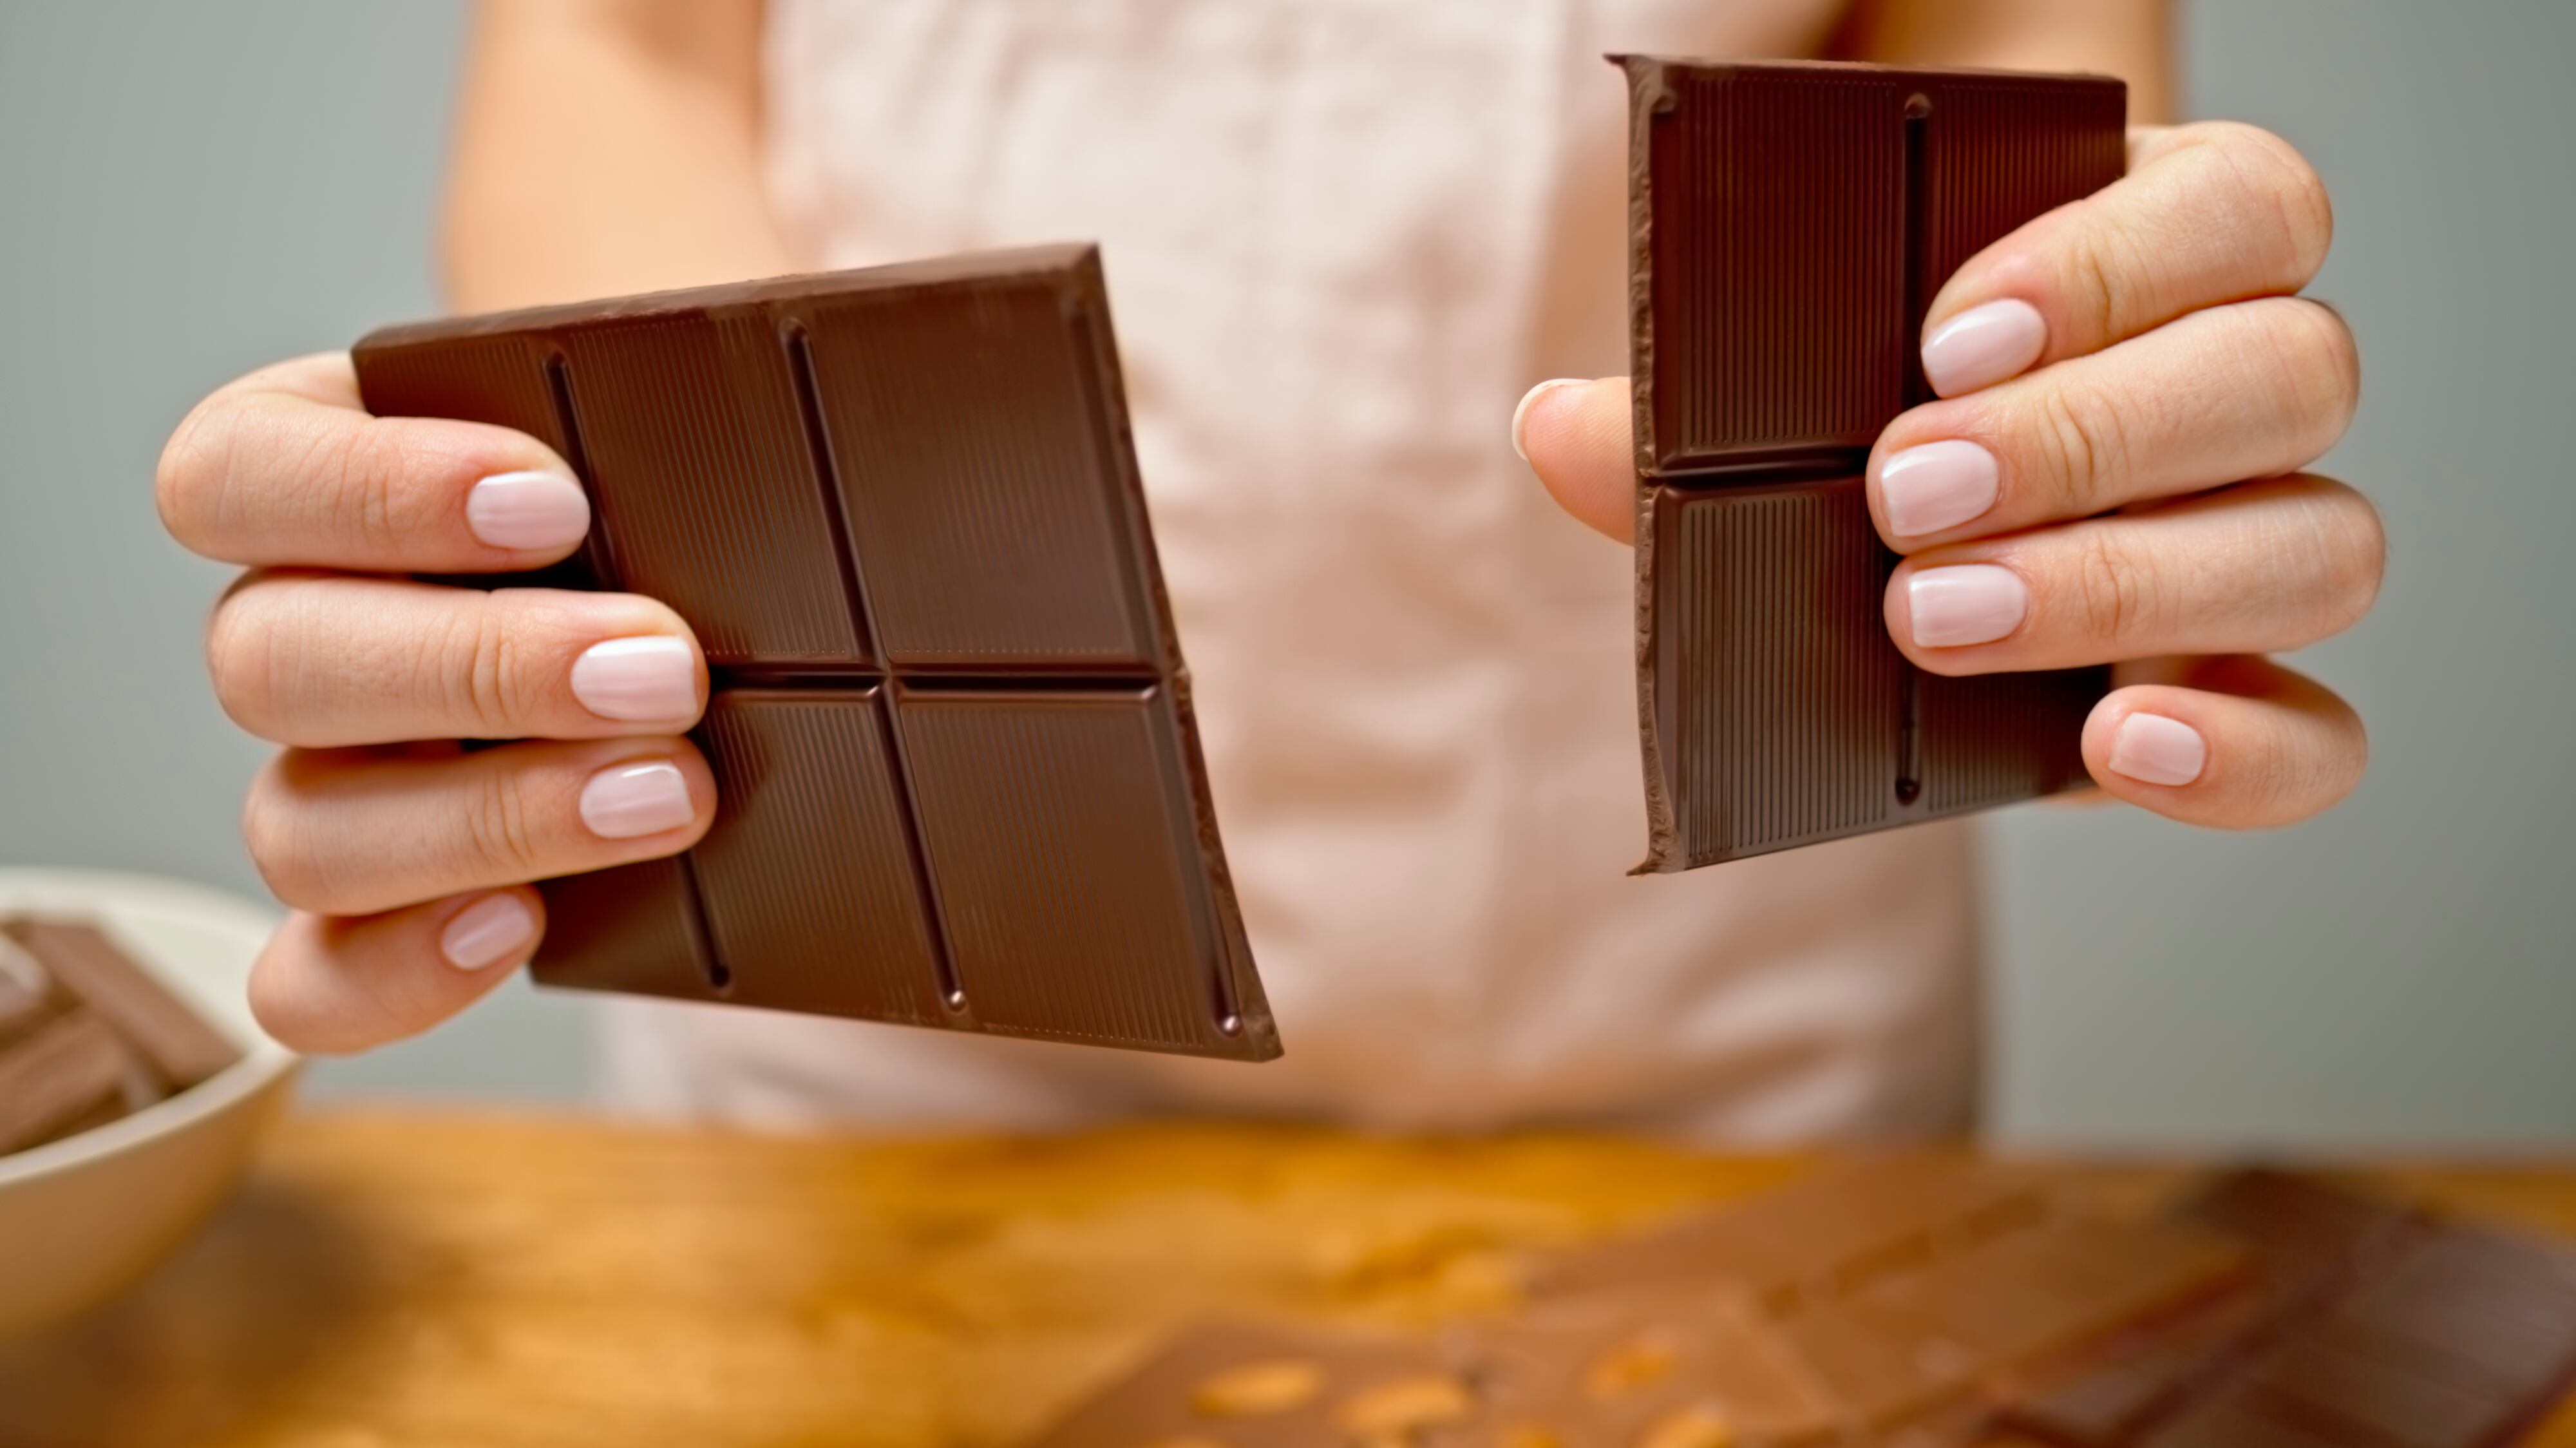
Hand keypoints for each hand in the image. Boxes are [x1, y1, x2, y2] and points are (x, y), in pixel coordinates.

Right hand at [158, 354, 716, 1051]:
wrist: (752, 612)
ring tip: (669, 796)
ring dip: (486, 819)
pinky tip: (522, 929)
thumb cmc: (686, 486)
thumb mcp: (684, 415)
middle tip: (669, 671)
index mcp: (320, 474)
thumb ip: (693, 391)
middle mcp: (299, 629)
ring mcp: (324, 780)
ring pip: (298, 829)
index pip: (236, 475)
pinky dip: (399, 969)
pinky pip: (311, 980)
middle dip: (483, 669)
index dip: (369, 491)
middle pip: (267, 660)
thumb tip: (859, 352)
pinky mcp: (376, 912)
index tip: (554, 500)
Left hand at [1516, 122, 2379, 828]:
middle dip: (2088, 437)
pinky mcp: (2235, 692)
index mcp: (2165, 254)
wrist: (1896, 540)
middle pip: (2293, 373)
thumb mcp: (1786, 397)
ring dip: (2128, 583)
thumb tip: (1560, 429)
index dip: (2114, 266)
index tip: (1946, 341)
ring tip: (1942, 615)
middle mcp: (2244, 389)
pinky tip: (2118, 742)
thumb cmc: (1859, 427)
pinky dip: (2236, 750)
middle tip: (1908, 495)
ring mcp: (2258, 542)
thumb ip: (1685, 410)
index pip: (2242, 209)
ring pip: (2323, 543)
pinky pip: (2318, 736)